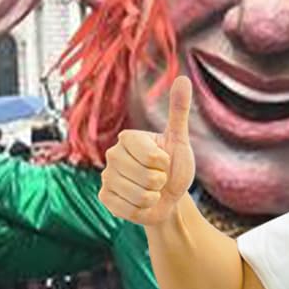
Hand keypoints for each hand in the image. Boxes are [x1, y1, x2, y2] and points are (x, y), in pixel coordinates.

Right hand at [98, 75, 195, 226]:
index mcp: (128, 137)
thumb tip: (183, 78)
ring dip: (152, 197)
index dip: (165, 163)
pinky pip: (127, 208)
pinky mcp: (104, 198)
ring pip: (138, 194)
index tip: (164, 162)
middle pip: (146, 176)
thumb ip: (178, 111)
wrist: (167, 200)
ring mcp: (106, 177)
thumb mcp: (179, 141)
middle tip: (158, 179)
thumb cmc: (174, 168)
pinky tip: (140, 203)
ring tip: (151, 191)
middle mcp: (112, 154)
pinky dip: (140, 210)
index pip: (151, 154)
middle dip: (160, 182)